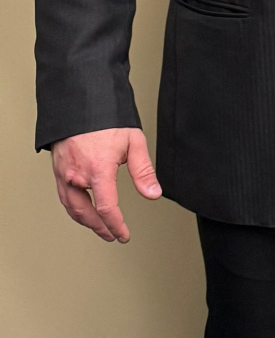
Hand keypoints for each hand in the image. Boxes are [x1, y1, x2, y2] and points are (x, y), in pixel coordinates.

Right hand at [51, 128, 161, 242]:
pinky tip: (84, 210)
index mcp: (97, 169)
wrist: (80, 102)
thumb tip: (152, 194)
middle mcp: (76, 174)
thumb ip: (143, 171)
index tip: (123, 235)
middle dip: (100, 228)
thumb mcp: (133, 141)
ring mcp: (63, 172)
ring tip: (100, 228)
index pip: (106, 208)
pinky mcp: (57, 169)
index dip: (116, 225)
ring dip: (86, 221)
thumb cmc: (106, 119)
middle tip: (113, 236)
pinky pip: (64, 196)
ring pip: (71, 207)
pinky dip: (75, 208)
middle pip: (85, 213)